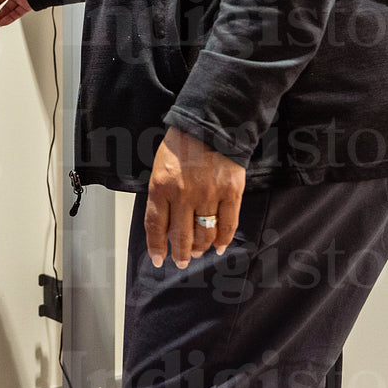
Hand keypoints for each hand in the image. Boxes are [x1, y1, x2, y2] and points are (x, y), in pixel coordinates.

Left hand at [144, 127, 244, 268]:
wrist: (210, 126)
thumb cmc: (181, 146)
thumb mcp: (160, 168)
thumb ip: (161, 196)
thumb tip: (165, 226)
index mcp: (161, 187)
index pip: (156, 226)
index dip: (157, 247)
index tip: (159, 260)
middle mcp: (183, 195)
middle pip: (181, 236)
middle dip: (180, 254)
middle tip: (181, 261)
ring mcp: (209, 195)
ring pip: (204, 234)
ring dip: (200, 248)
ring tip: (197, 253)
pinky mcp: (231, 193)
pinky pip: (228, 225)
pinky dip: (224, 240)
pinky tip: (219, 248)